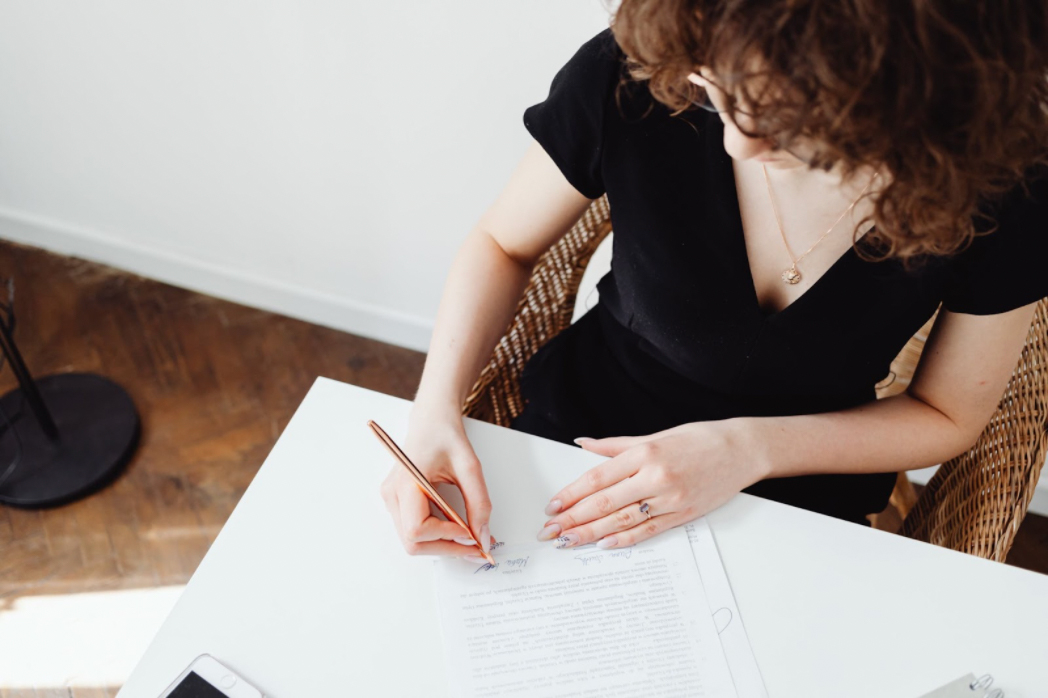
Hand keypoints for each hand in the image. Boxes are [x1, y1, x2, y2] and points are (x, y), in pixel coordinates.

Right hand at [379, 401, 494, 562]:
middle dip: (446, 548)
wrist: (432, 421)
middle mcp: (392, 494)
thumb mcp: (470, 467)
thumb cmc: (445, 436)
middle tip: (476, 546)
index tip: (470, 533)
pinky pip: (413, 531)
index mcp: (406, 482)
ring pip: (412, 541)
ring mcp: (392, 500)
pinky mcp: (398, 503)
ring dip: (442, 545)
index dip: (446, 536)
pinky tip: (455, 529)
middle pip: (413, 542)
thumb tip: (483, 537)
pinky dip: (436, 536)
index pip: (417, 529)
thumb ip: (479, 503)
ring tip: (468, 537)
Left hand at [536, 421, 768, 548]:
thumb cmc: (698, 439)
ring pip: (622, 520)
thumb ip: (615, 444)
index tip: (551, 506)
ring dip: (591, 533)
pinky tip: (604, 545)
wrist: (741, 450)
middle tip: (549, 532)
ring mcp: (670, 498)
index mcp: (644, 453)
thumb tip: (583, 444)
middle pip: (604, 503)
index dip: (571, 494)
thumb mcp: (655, 435)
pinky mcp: (683, 514)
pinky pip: (648, 530)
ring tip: (567, 542)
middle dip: (572, 519)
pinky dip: (624, 539)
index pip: (597, 478)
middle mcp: (655, 476)